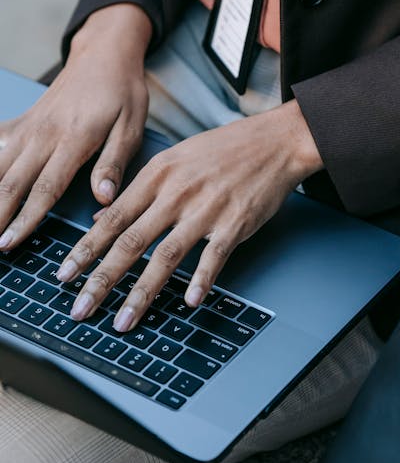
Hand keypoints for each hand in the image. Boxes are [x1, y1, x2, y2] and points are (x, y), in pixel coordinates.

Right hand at [0, 3, 151, 251]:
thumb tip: (104, 199)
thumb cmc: (123, 91)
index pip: (45, 187)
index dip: (25, 218)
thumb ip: (114, 163)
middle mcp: (44, 133)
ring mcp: (30, 125)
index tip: (10, 243)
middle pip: (12, 181)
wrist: (105, 53)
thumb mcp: (132, 126)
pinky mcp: (24, 120)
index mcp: (74, 138)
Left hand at [59, 100, 322, 330]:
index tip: (64, 274)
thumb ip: (139, 189)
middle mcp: (176, 193)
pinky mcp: (235, 223)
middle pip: (131, 242)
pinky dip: (201, 282)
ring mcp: (206, 209)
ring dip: (142, 293)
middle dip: (101, 279)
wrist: (273, 141)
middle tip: (80, 308)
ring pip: (165, 256)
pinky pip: (214, 258)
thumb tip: (102, 216)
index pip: (113, 217)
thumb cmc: (223, 149)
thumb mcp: (174, 159)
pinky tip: (189, 303)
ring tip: (124, 321)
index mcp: (158, 174)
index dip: (86, 249)